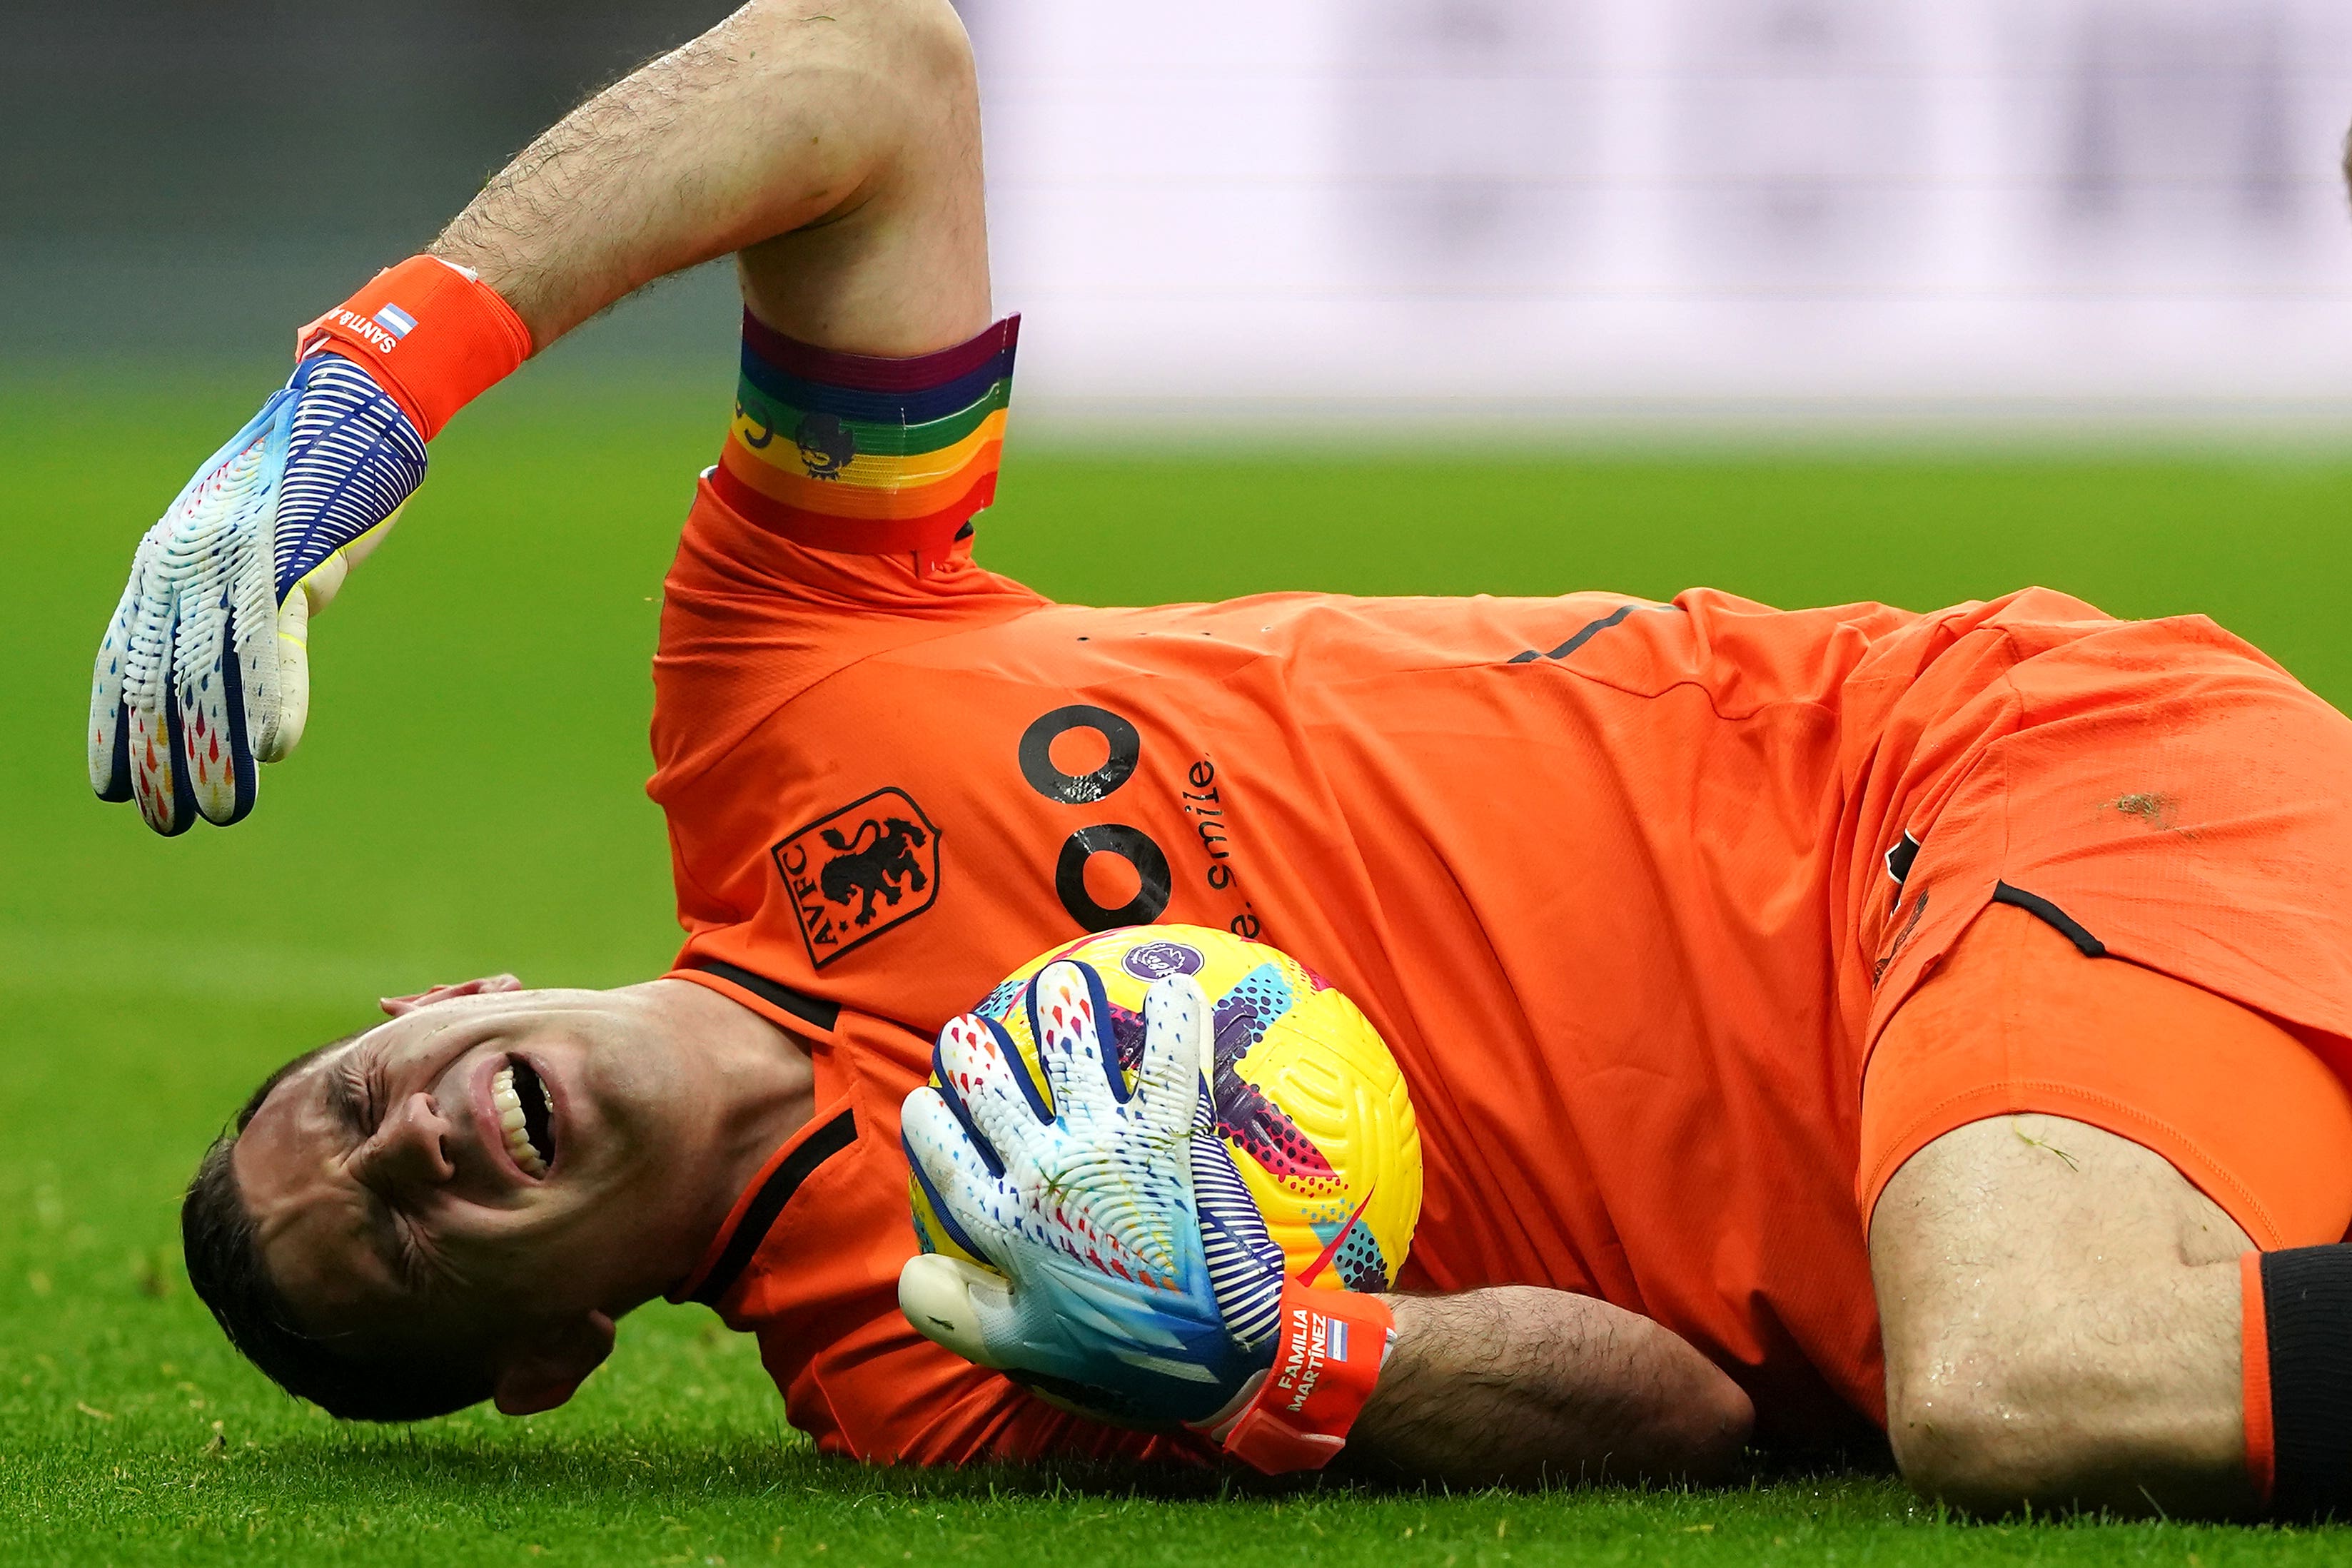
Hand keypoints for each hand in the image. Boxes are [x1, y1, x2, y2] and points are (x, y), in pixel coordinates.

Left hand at [88, 352, 426, 834]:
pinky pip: (271, 641)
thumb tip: (229, 648)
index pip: (122, 658)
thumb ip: (233, 588)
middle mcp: (183, 562)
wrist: (356, 403)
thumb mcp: (254, 535)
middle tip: (167, 823)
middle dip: (159, 759)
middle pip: (156, 680)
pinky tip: (273, 750)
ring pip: (208, 673)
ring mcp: (231, 559)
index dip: (115, 727)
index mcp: (167, 560)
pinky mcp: (287, 556)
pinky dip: (272, 698)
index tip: (113, 787)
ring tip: (219, 812)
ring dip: (213, 751)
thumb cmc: (312, 471)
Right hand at [899, 961, 1288, 1426]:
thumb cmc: (1123, 1347)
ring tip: (1057, 983)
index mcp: (1007, 1222)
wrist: (1220, 1346)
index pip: (945, 1159)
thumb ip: (959, 1313)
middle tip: (966, 1030)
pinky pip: (1168, 1059)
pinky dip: (1173, 1018)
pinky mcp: (1170, 1131)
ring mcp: (1107, 1143)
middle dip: (971, 1052)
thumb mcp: (1026, 1343)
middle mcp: (1045, 1169)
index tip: (920, 1101)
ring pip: (1068, 1054)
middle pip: (991, 1091)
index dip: (928, 1126)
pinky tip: (1173, 985)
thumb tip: (904, 1274)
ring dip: (1058, 1010)